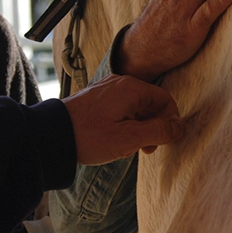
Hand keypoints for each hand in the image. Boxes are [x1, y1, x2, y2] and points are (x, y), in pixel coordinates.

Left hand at [61, 74, 182, 163]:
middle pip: (150, 103)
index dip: (171, 120)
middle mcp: (120, 83)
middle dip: (153, 127)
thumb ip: (158, 131)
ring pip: (135, 108)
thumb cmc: (90, 136)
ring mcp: (106, 90)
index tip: (166, 140)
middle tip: (146, 149)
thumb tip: (179, 127)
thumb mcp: (129, 138)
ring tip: (128, 148)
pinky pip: (120, 109)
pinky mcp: (96, 99)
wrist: (52, 135)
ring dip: (139, 128)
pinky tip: (115, 141)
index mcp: (132, 89)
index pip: (165, 99)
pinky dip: (124, 124)